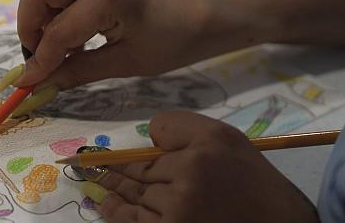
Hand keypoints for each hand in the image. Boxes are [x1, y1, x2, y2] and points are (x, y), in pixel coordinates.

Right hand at [15, 0, 256, 88]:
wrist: (202, 14)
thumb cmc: (173, 41)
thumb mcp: (126, 63)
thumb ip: (78, 71)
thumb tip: (38, 85)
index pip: (57, 31)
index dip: (40, 60)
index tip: (28, 83)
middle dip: (30, 29)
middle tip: (41, 59)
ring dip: (39, 20)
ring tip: (56, 51)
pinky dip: (53, 12)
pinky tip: (69, 37)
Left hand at [86, 111, 319, 222]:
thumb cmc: (254, 182)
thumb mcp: (227, 139)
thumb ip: (187, 130)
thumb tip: (149, 138)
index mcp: (205, 147)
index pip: (159, 136)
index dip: (141, 144)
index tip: (110, 147)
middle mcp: (188, 177)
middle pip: (141, 169)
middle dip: (116, 168)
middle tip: (89, 163)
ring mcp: (178, 211)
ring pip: (136, 193)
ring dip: (114, 189)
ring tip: (93, 180)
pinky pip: (134, 221)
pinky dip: (117, 213)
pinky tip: (105, 204)